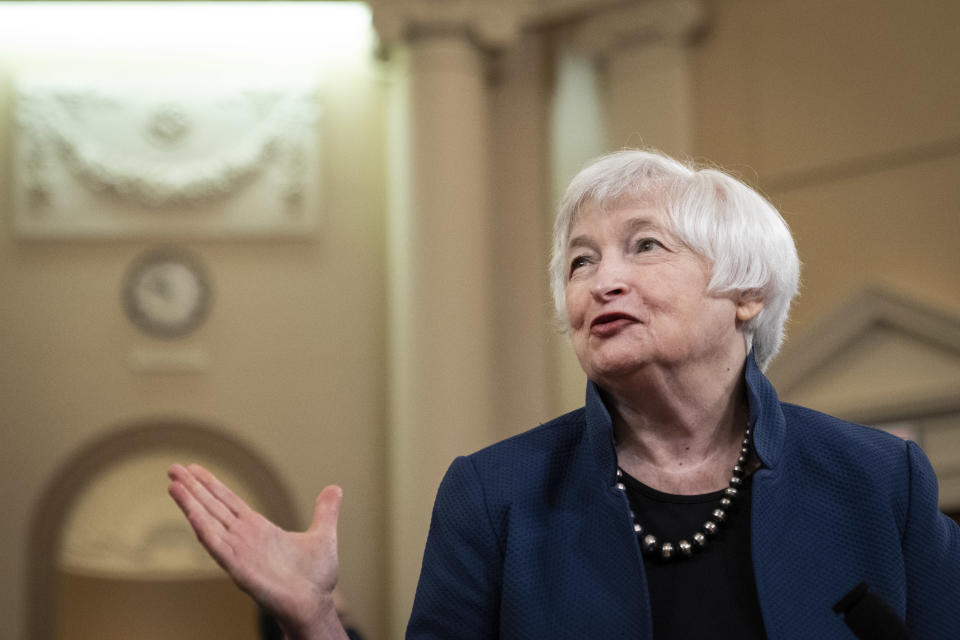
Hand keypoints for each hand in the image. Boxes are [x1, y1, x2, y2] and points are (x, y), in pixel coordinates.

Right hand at [167, 463, 347, 639]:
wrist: (314, 606)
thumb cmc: (315, 578)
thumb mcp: (323, 535)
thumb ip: (325, 511)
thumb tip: (335, 489)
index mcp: (259, 529)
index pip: (229, 501)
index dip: (212, 485)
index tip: (195, 468)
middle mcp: (244, 537)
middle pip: (213, 506)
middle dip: (193, 487)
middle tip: (173, 467)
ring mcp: (239, 551)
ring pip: (209, 521)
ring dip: (191, 503)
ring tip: (172, 483)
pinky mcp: (238, 567)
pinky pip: (217, 545)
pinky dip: (203, 528)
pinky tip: (190, 512)